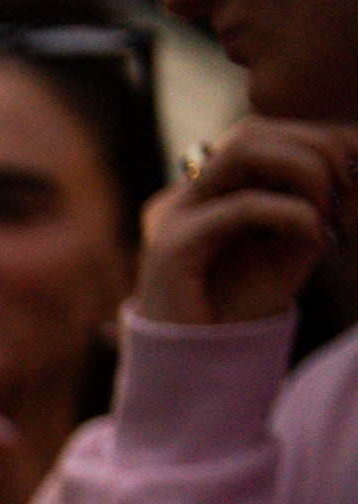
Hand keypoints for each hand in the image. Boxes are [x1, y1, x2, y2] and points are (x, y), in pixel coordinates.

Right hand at [138, 118, 357, 326]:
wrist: (198, 366)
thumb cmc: (241, 310)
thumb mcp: (295, 246)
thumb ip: (318, 204)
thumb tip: (353, 169)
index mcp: (211, 189)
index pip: (266, 133)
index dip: (321, 137)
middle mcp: (188, 193)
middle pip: (253, 131)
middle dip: (317, 146)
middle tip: (351, 185)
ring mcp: (174, 215)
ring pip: (240, 150)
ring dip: (302, 167)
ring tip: (328, 206)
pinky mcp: (170, 245)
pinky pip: (240, 207)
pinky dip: (288, 212)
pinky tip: (314, 233)